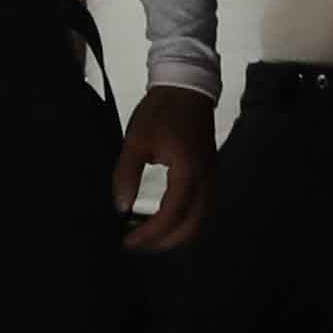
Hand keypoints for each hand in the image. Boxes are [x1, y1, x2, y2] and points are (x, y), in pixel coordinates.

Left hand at [111, 91, 212, 252]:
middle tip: (138, 245)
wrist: (187, 86)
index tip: (128, 242)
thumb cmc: (160, 111)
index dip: (150, 234)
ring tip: (150, 238)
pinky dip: (185, 222)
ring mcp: (211, 177)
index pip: (171, 215)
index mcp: (187, 172)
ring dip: (176, 235)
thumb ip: (126, 175)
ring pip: (201, 221)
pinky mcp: (210, 174)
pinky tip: (166, 222)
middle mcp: (205, 179)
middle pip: (191, 227)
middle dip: (164, 242)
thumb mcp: (135, 140)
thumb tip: (120, 207)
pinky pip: (203, 208)